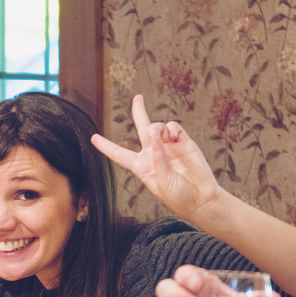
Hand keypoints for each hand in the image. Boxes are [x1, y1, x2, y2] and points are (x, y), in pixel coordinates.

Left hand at [91, 94, 229, 224]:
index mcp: (141, 166)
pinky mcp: (183, 142)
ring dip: (158, 128)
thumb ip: (157, 158)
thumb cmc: (178, 196)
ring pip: (157, 126)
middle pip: (142, 128)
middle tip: (138, 97)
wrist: (202, 198)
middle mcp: (153, 153)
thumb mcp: (162, 181)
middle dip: (139, 111)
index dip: (106, 146)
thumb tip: (155, 133)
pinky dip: (172, 129)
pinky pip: (173, 127)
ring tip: (166, 139)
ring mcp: (168, 146)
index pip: (119, 154)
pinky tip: (174, 137)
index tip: (93, 138)